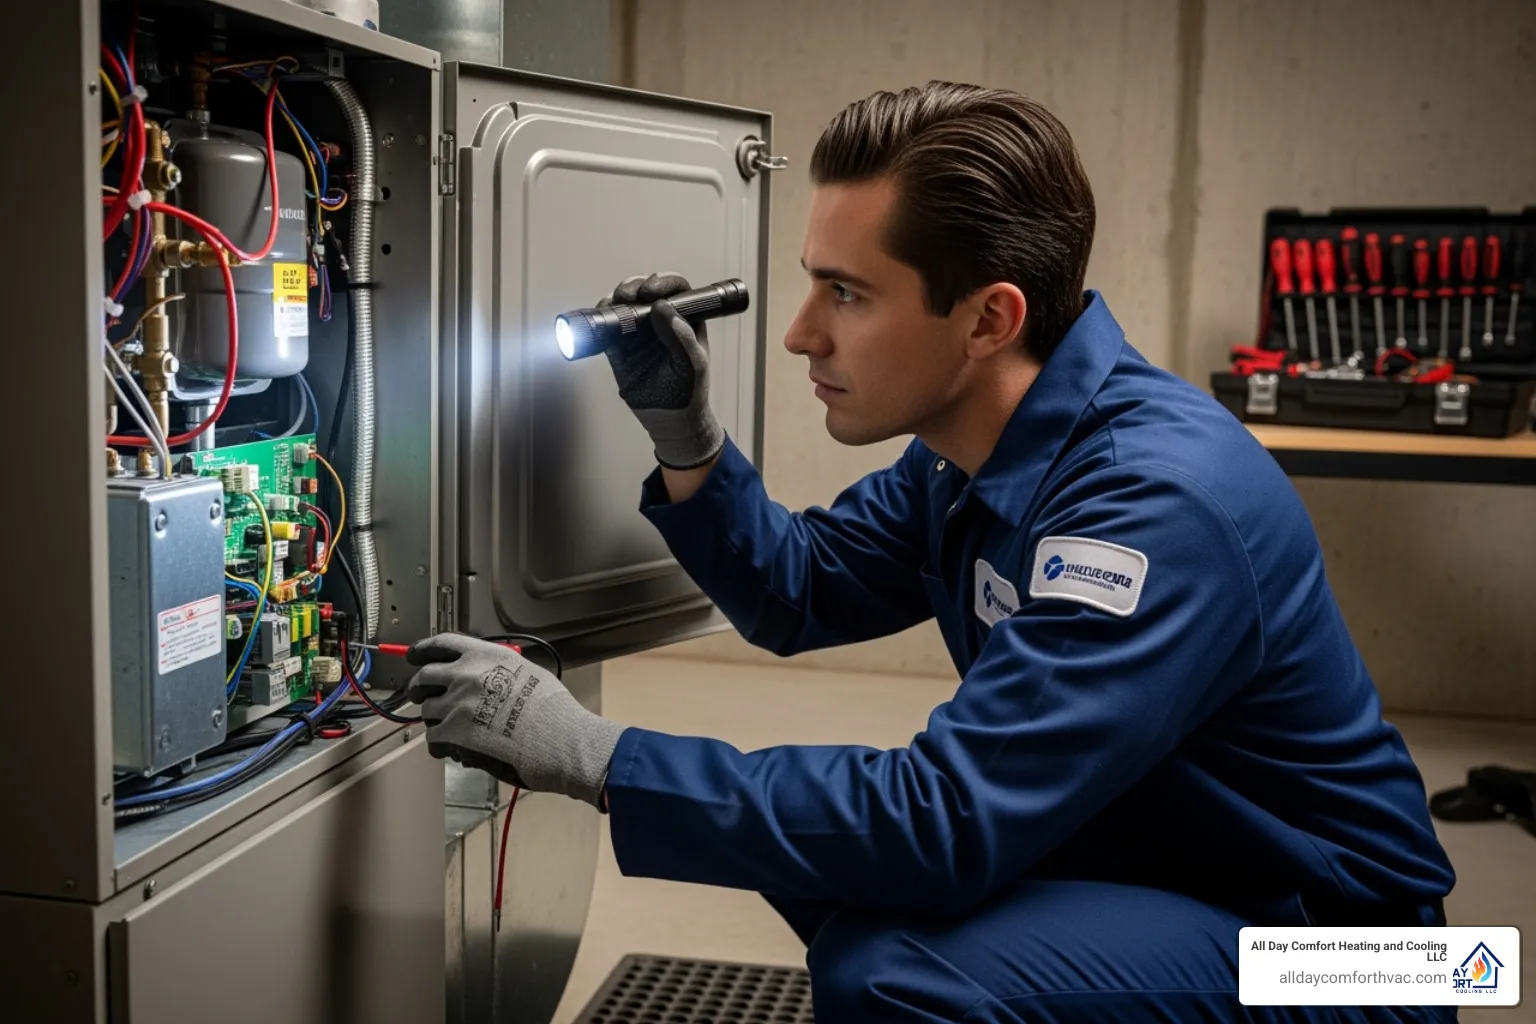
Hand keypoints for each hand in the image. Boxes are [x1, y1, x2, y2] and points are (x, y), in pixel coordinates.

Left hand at [404, 633, 624, 807]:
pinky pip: (433, 738)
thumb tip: (487, 675)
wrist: (558, 739)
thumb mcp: (527, 671)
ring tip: (451, 727)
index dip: (423, 650)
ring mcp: (455, 704)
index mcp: (483, 655)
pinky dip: (440, 744)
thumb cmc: (552, 709)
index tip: (415, 656)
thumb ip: (499, 668)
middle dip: (419, 687)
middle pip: (424, 677)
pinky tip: (452, 748)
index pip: (441, 644)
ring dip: (435, 718)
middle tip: (421, 695)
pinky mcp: (452, 734)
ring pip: (426, 709)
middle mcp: (464, 675)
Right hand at [600, 272, 724, 469]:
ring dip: (616, 298)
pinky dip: (601, 319)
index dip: (663, 283)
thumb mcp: (692, 365)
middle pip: (645, 291)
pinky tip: (600, 315)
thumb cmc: (689, 392)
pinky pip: (607, 327)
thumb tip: (663, 308)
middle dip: (634, 287)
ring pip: (624, 304)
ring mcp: (639, 333)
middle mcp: (661, 321)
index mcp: (685, 320)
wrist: (669, 421)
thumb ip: (682, 337)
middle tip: (628, 295)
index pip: (676, 290)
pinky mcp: (620, 347)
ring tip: (612, 303)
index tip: (651, 291)